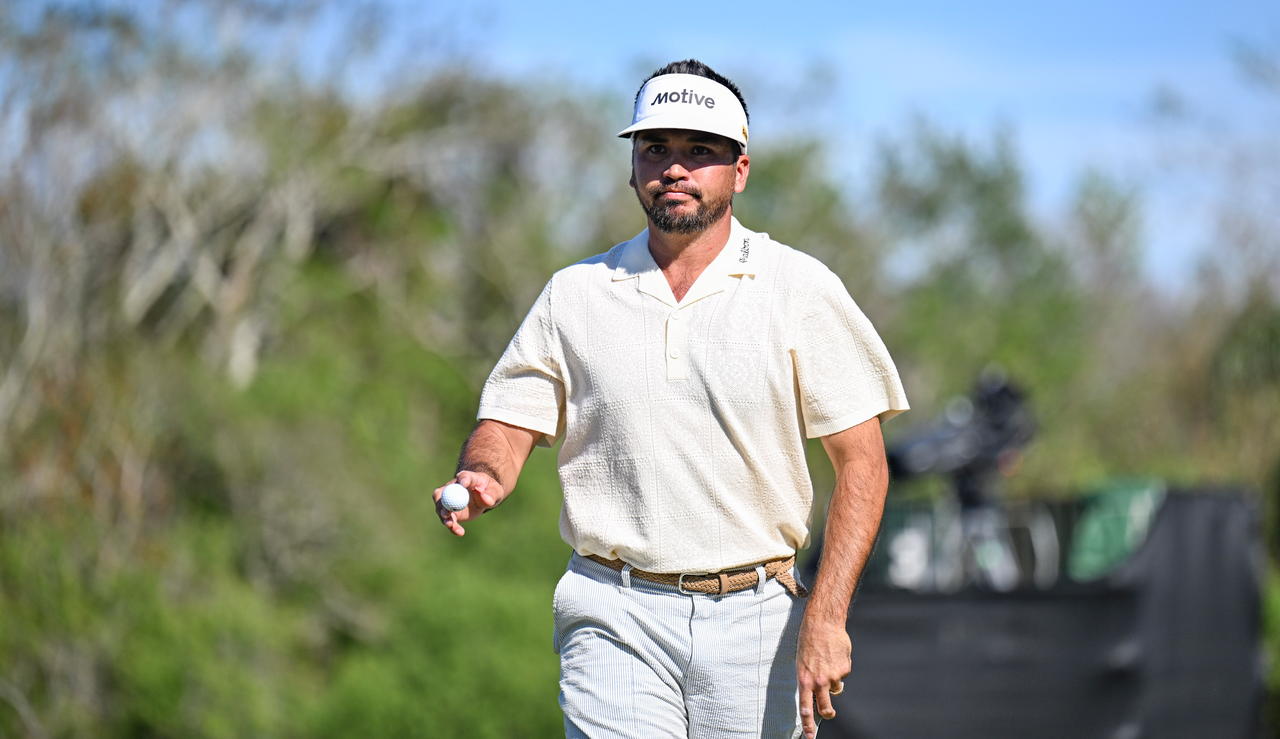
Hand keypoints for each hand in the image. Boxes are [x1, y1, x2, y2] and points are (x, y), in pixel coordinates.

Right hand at [433, 470, 504, 536]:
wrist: (485, 496)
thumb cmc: (490, 489)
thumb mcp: (495, 490)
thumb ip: (491, 494)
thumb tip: (486, 499)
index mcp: (466, 478)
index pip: (463, 476)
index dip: (463, 479)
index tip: (464, 483)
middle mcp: (452, 488)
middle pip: (442, 493)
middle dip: (442, 502)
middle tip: (447, 512)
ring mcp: (448, 500)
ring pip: (441, 508)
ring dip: (444, 517)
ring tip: (450, 524)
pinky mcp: (451, 513)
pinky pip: (448, 520)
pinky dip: (453, 527)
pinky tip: (460, 532)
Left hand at [796, 616, 850, 738]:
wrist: (822, 623)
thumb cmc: (808, 641)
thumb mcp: (802, 662)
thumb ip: (809, 679)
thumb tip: (819, 693)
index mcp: (804, 679)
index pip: (805, 707)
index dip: (807, 725)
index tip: (809, 736)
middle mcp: (818, 681)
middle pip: (825, 708)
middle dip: (827, 713)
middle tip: (828, 713)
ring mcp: (833, 676)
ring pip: (836, 689)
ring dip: (834, 681)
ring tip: (827, 662)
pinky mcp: (845, 669)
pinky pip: (843, 675)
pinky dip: (840, 667)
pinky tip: (835, 654)